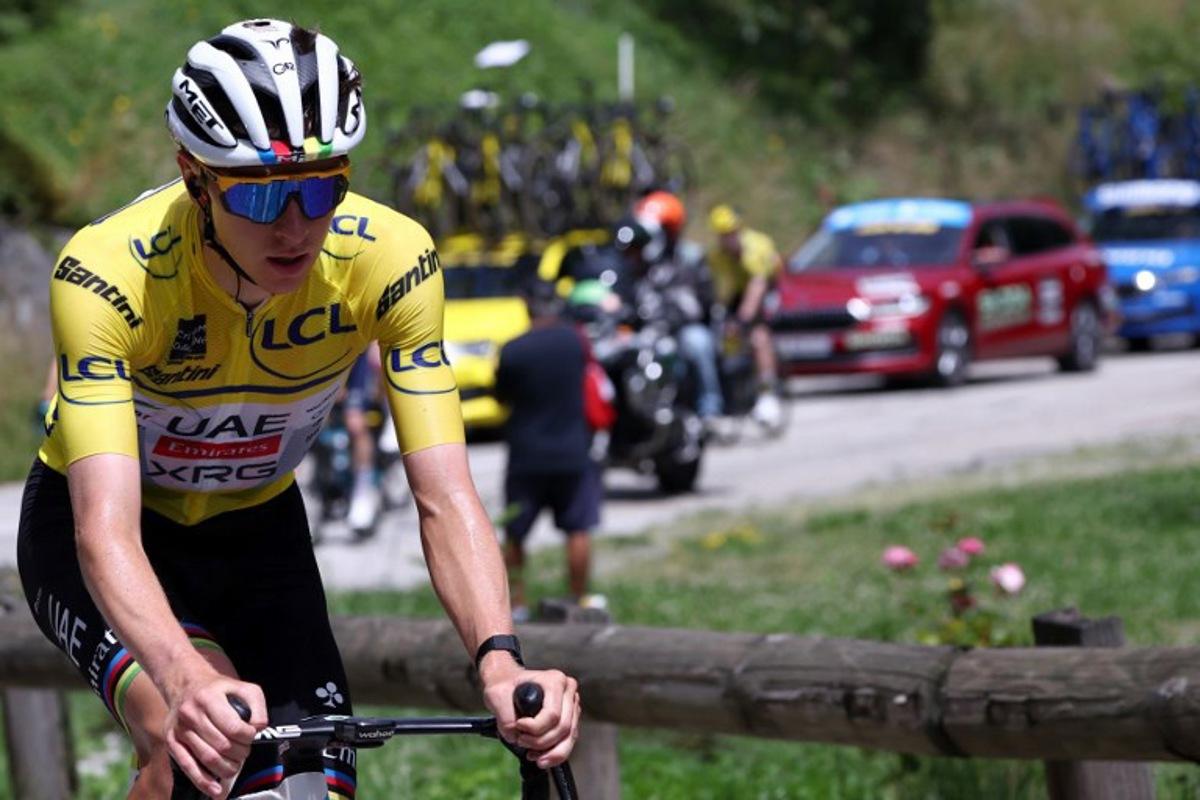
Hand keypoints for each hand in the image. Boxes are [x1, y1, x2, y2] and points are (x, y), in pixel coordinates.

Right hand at [164, 669, 266, 798]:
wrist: (186, 684)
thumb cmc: (219, 689)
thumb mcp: (243, 687)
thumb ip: (257, 706)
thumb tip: (259, 728)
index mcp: (209, 698)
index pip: (233, 727)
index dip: (247, 737)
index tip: (251, 736)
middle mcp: (191, 714)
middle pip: (222, 746)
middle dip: (240, 753)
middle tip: (245, 751)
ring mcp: (179, 730)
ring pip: (207, 758)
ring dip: (227, 768)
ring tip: (235, 765)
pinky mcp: (171, 742)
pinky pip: (188, 766)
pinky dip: (203, 781)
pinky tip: (216, 789)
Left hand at [479, 655, 580, 768]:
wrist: (508, 682)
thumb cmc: (504, 684)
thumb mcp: (496, 694)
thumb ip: (505, 717)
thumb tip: (515, 737)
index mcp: (554, 680)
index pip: (552, 714)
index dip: (535, 728)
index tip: (518, 726)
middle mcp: (568, 691)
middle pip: (563, 727)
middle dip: (540, 742)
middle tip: (520, 740)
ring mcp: (571, 705)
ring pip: (568, 737)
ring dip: (550, 752)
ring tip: (531, 755)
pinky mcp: (570, 718)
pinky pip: (567, 741)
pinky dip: (554, 753)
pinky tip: (539, 757)